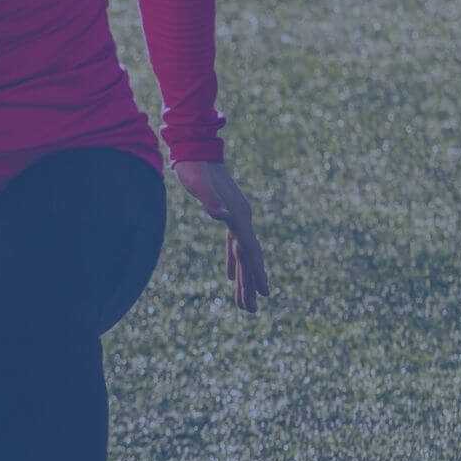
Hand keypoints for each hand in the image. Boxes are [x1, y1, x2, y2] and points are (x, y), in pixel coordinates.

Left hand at [171, 160, 270, 312]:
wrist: (197, 149)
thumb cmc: (195, 168)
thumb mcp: (199, 184)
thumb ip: (211, 201)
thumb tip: (222, 217)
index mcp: (237, 214)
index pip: (250, 250)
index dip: (257, 272)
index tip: (265, 294)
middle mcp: (240, 218)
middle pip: (249, 257)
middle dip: (250, 284)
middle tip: (250, 311)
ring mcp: (235, 217)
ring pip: (241, 254)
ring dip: (242, 278)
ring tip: (243, 302)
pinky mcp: (226, 215)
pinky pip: (232, 245)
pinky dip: (232, 261)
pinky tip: (229, 275)